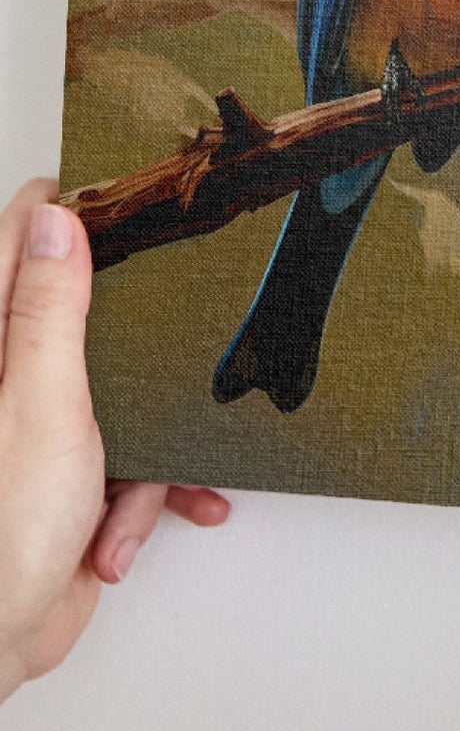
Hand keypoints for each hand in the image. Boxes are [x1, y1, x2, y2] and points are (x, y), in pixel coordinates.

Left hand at [0, 179, 229, 702]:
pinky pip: (131, 460)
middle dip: (140, 343)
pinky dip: (145, 495)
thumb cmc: (1, 535)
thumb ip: (49, 312)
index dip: (66, 214)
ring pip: (123, 394)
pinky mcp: (68, 476)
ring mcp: (39, 430)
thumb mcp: (41, 406)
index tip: (118, 196)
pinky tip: (133, 529)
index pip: (17, 245)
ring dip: (150, 447)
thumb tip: (55, 222)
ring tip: (145, 487)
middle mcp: (10, 382)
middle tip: (171, 326)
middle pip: (82, 317)